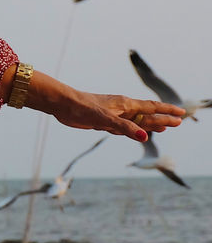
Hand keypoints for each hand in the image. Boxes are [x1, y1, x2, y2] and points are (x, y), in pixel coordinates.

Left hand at [19, 69, 184, 141]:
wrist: (62, 104)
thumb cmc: (82, 107)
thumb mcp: (105, 119)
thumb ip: (125, 128)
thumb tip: (145, 138)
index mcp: (125, 104)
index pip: (151, 107)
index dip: (166, 111)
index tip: (181, 113)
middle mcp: (121, 108)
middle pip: (147, 115)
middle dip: (162, 119)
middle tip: (178, 122)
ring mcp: (113, 114)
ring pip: (136, 121)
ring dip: (150, 124)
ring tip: (164, 127)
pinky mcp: (103, 121)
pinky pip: (124, 126)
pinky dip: (134, 129)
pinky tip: (138, 131)